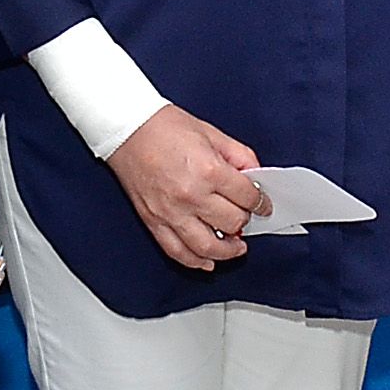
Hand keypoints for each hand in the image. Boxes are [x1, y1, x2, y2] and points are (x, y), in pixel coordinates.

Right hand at [107, 106, 266, 270]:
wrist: (127, 129)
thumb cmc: (164, 127)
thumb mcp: (211, 133)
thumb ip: (239, 155)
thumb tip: (255, 175)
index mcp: (209, 170)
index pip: (247, 197)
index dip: (261, 202)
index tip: (263, 205)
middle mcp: (192, 195)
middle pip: (232, 223)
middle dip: (244, 221)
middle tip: (246, 217)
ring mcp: (171, 212)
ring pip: (207, 247)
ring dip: (227, 251)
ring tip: (235, 247)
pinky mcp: (154, 222)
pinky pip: (177, 252)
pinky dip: (195, 262)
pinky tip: (207, 261)